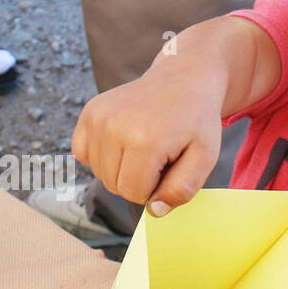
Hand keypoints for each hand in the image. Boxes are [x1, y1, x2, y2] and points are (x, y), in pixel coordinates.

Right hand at [71, 61, 223, 214]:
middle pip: (114, 185)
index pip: (133, 194)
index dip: (153, 189)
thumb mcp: (205, 156)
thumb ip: (182, 189)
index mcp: (144, 140)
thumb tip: (153, 211)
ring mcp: (98, 117)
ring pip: (99, 172)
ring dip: (121, 168)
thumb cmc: (196, 120)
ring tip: (143, 145)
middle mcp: (115, 127)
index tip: (168, 167)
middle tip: (158, 155)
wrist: (183, 78)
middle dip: (137, 180)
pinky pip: (82, 153)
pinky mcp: (89, 112)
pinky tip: (122, 142)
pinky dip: (101, 156)